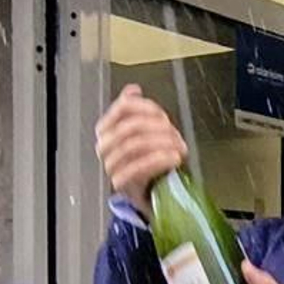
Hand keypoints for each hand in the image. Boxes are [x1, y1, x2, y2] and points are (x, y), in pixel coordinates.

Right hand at [94, 84, 187, 216]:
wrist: (150, 194)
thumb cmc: (147, 161)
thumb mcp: (145, 132)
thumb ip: (137, 110)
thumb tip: (132, 90)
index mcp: (107, 129)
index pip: (123, 108)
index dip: (146, 107)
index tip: (163, 115)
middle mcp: (104, 146)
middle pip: (131, 127)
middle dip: (159, 129)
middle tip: (177, 136)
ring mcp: (110, 165)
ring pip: (134, 145)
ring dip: (162, 144)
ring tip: (179, 148)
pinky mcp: (120, 183)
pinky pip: (137, 167)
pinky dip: (159, 160)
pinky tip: (174, 158)